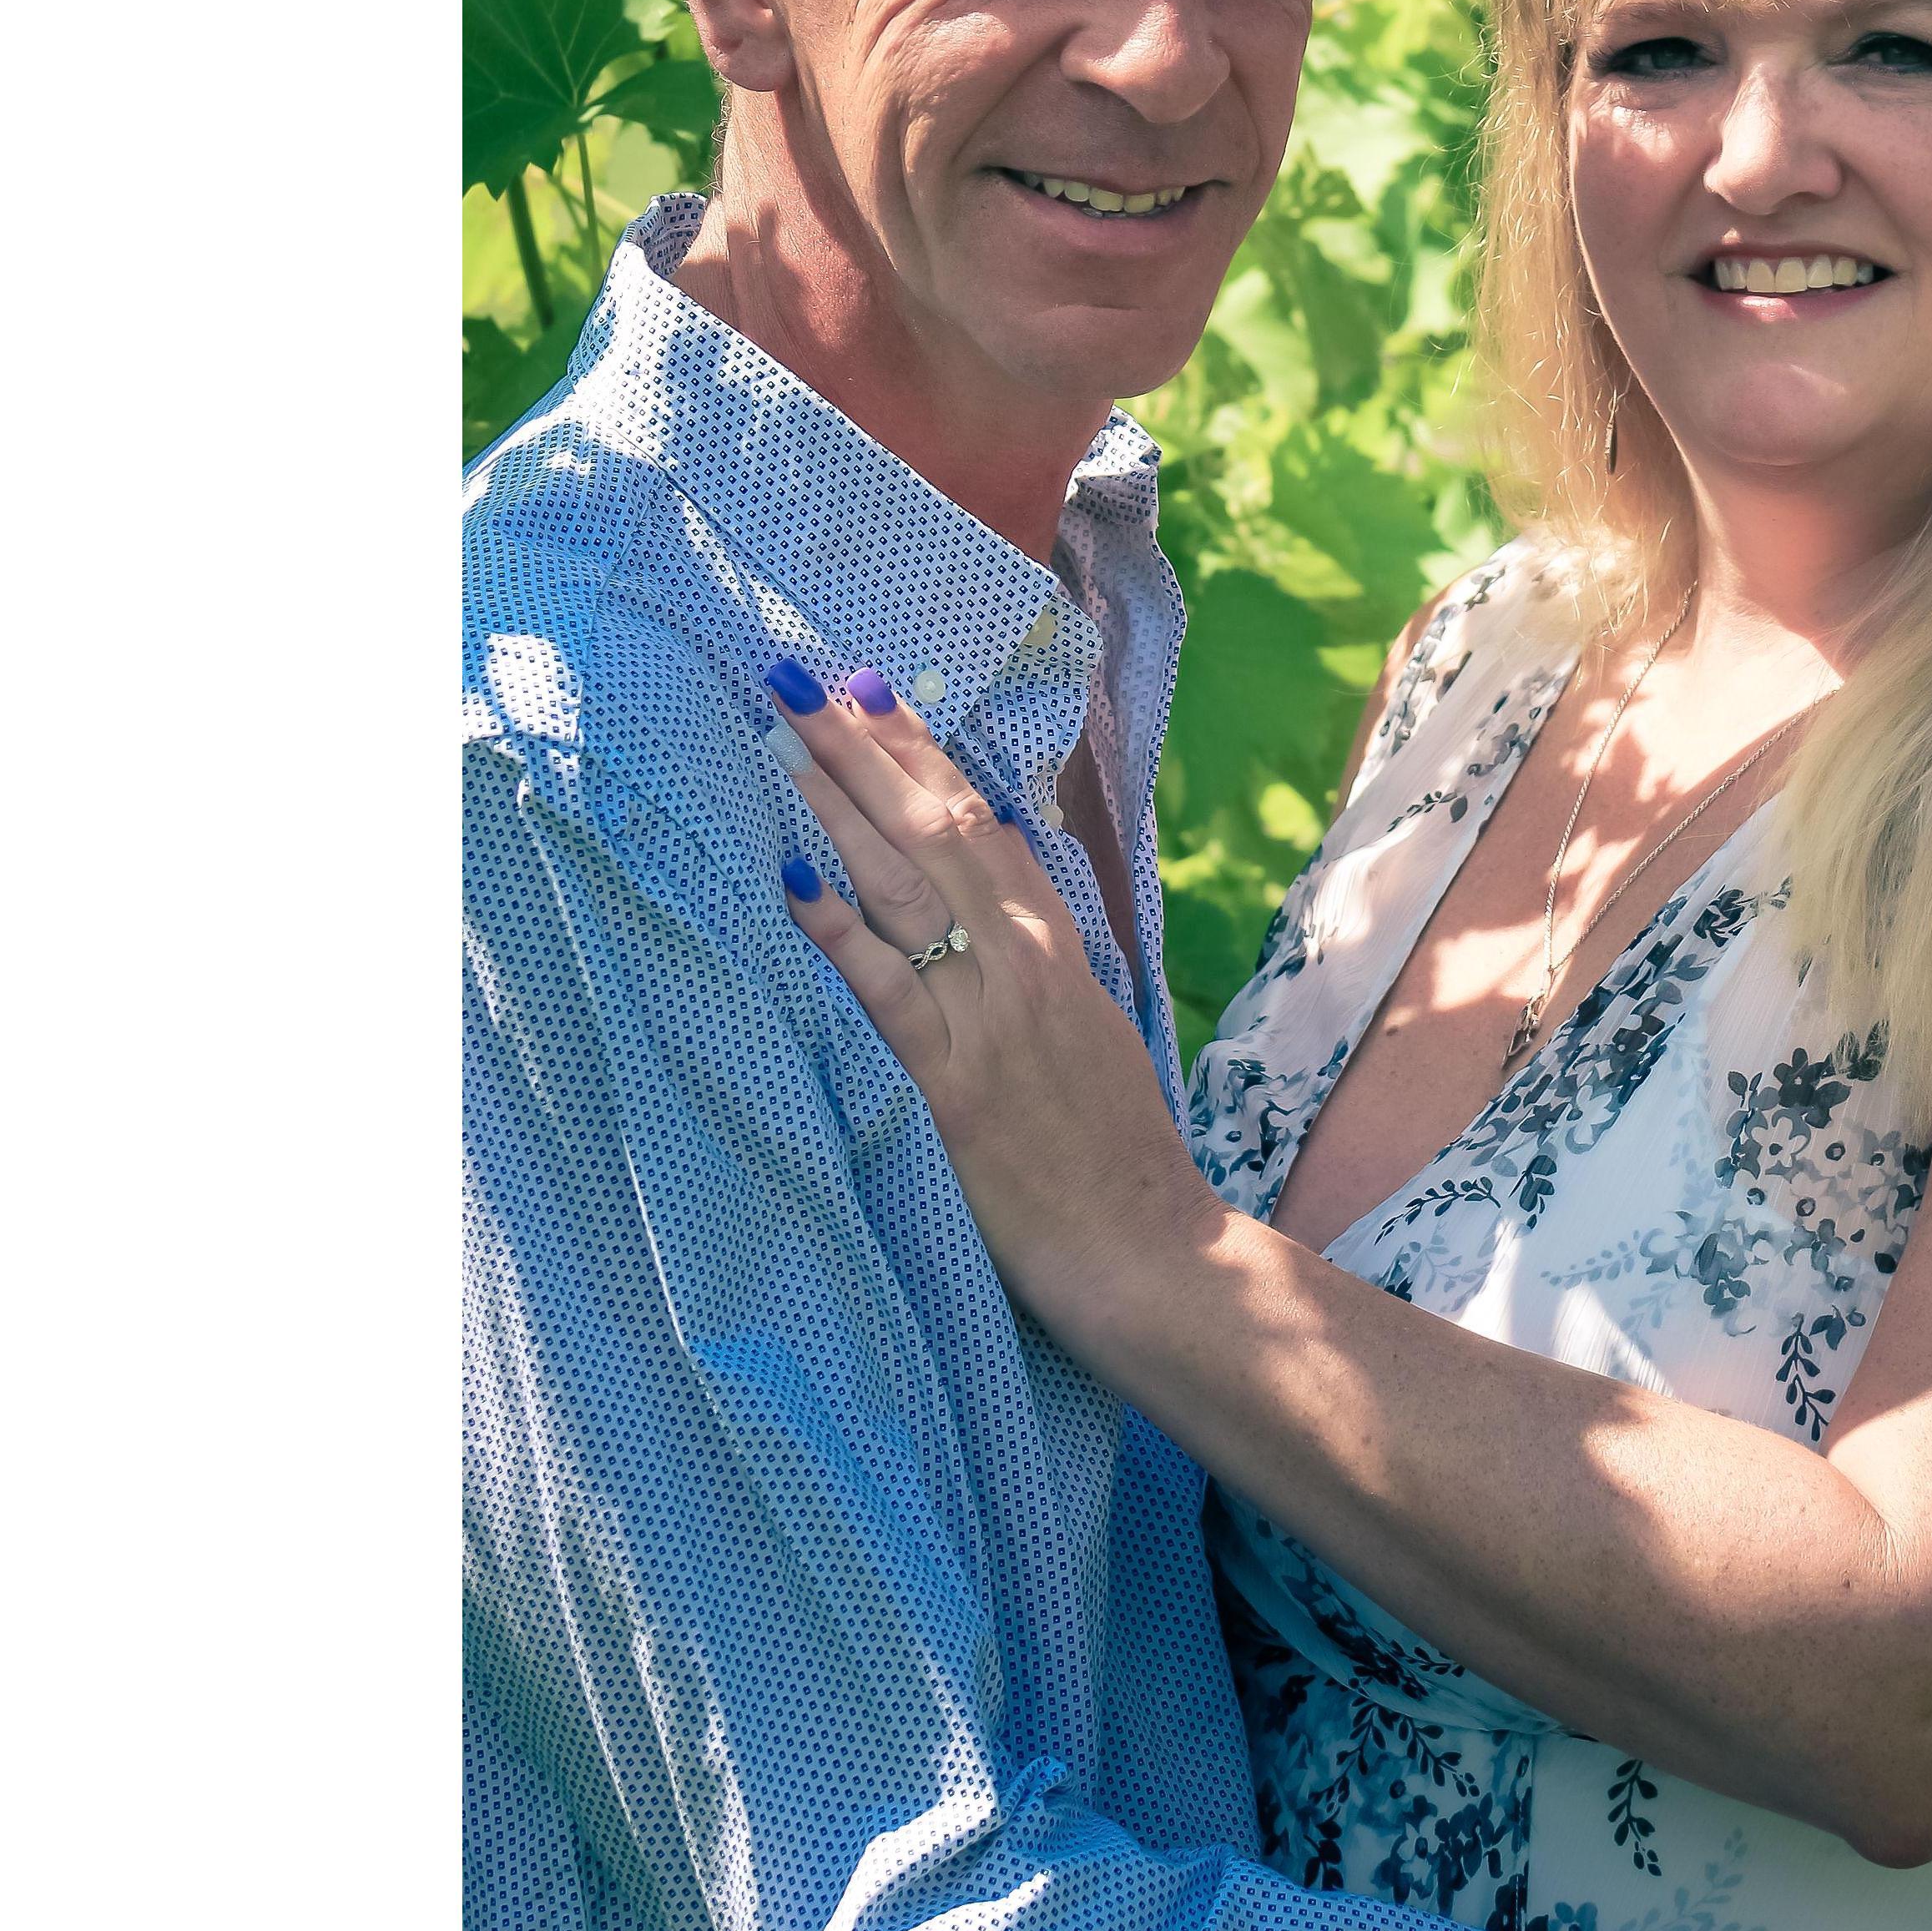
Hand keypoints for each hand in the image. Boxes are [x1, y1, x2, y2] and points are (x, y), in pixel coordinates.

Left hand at [766, 668, 1222, 1320]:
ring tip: (778, 740)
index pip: (981, 823)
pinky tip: (788, 882)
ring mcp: (989, 1022)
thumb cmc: (1118, 1154)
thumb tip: (989, 902)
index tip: (870, 688)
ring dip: (837, 809)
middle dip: (863, 750)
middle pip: (935, 833)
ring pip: (905, 890)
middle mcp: (1026, 965)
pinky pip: (885, 994)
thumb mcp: (1094, 1030)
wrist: (1153, 1251)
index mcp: (1060, 948)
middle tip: (796, 679)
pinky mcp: (953, 1089)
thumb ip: (1042, 964)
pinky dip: (836, 933)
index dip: (921, 753)